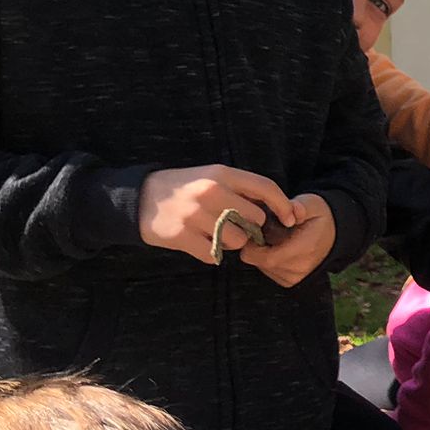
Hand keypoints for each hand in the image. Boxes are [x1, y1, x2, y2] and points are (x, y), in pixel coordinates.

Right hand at [139, 165, 293, 265]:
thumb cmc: (184, 188)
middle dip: (250, 226)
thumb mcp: (211, 176)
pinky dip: (213, 254)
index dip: (283, 205)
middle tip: (234, 226)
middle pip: (254, 219)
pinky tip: (201, 242)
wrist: (139, 198)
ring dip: (231, 242)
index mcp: (221, 174)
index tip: (290, 218)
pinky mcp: (182, 236)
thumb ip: (240, 188)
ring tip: (215, 234)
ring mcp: (195, 215)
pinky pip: (214, 256)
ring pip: (237, 240)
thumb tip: (274, 208)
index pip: (265, 187)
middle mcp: (210, 192)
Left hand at [241, 194, 335, 288]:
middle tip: (265, 229)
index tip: (254, 229)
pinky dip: (267, 259)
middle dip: (256, 245)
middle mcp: (299, 269)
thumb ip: (300, 206)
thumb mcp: (312, 204)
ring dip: (262, 252)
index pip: (266, 257)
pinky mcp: (289, 282)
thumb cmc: (318, 218)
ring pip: (261, 266)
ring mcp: (294, 278)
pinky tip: (278, 248)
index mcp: (304, 249)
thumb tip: (292, 208)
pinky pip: (267, 271)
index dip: (252, 244)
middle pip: (259, 261)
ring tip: (274, 238)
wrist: (333, 235)